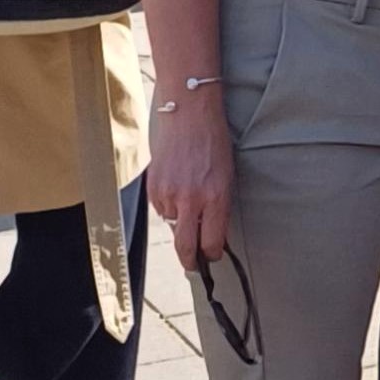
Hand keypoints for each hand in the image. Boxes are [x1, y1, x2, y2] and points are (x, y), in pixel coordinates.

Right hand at [149, 88, 233, 267]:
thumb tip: (211, 231)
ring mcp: (169, 194)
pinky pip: (161, 209)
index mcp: (215, 196)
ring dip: (179, 222)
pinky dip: (169, 205)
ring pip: (172, 225)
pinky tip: (176, 186)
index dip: (212, 254)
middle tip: (195, 265)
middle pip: (186, 247)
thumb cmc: (214, 141)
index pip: (212, 241)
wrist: (188, 113)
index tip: (213, 257)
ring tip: (188, 199)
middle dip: (190, 261)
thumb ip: (218, 204)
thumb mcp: (226, 174)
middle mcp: (191, 199)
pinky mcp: (153, 188)